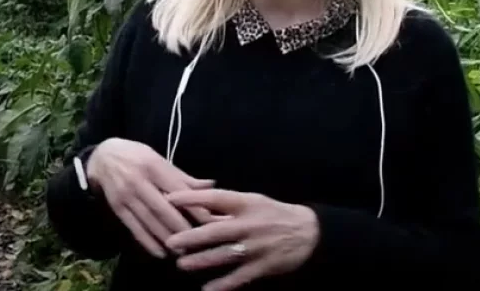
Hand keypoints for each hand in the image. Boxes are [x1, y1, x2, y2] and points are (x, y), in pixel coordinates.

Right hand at [86, 138, 216, 257]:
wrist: (102, 157)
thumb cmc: (136, 156)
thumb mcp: (158, 158)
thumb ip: (182, 176)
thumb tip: (210, 185)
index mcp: (153, 165)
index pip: (177, 190)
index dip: (193, 207)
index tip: (209, 222)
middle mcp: (138, 181)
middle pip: (163, 209)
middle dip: (181, 227)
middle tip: (197, 242)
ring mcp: (126, 196)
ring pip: (149, 221)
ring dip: (166, 238)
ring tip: (182, 251)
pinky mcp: (117, 207)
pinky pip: (134, 228)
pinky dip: (147, 242)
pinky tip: (160, 253)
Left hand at [164, 189, 319, 290]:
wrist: (309, 232)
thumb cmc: (274, 213)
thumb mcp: (252, 202)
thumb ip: (225, 207)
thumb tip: (194, 203)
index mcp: (246, 203)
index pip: (215, 198)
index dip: (192, 198)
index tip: (170, 199)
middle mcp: (250, 224)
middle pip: (216, 231)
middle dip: (191, 237)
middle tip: (170, 242)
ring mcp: (256, 247)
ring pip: (224, 255)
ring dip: (201, 261)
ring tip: (182, 265)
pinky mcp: (263, 266)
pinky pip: (239, 277)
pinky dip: (223, 285)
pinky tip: (207, 290)